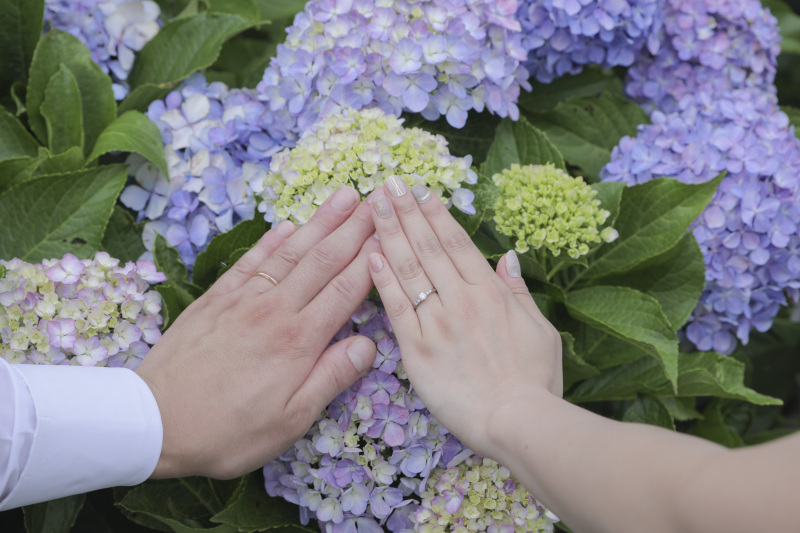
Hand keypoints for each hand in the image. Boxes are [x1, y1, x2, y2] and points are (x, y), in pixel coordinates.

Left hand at [136, 186, 380, 478]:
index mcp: (298, 342)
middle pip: (322, 260)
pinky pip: (251, 262)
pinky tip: (287, 225)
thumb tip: (368, 345)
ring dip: (320, 222)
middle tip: (378, 198)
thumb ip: (330, 378)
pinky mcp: (216, 300)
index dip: (372, 258)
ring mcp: (243, 301)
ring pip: (290, 253)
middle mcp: (274, 311)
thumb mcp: (289, 421)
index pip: (345, 289)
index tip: (392, 231)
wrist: (153, 421)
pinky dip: (271, 240)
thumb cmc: (226, 431)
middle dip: (353, 227)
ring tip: (344, 196)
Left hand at [365, 177, 562, 457]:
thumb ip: (519, 292)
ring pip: (409, 269)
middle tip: (388, 183)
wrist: (518, 422)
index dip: (435, 214)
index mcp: (490, 292)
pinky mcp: (417, 349)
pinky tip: (370, 253)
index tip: (419, 191)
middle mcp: (461, 299)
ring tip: (374, 205)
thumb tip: (507, 257)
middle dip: (407, 212)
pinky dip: (383, 279)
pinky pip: (396, 307)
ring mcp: (437, 322)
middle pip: (428, 247)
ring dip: (390, 233)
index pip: (456, 243)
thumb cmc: (535, 381)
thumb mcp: (541, 330)